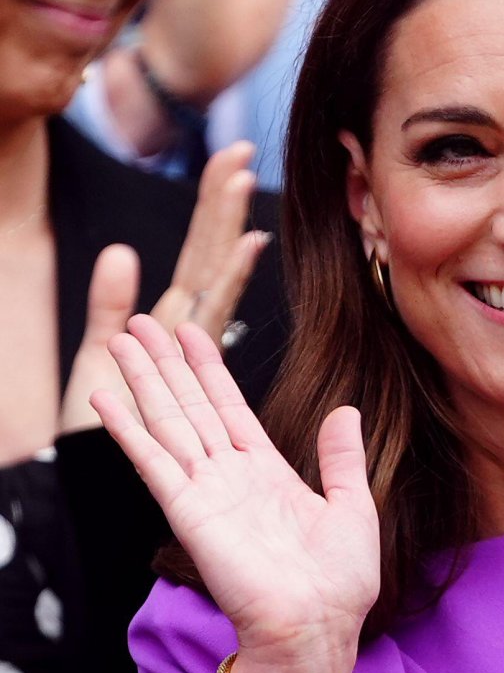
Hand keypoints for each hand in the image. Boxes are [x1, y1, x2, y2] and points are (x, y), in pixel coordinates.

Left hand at [58, 143, 265, 435]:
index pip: (204, 273)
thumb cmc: (103, 439)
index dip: (219, 222)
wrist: (91, 515)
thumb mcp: (97, 365)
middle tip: (241, 158)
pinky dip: (191, 347)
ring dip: (223, 274)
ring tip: (243, 223)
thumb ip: (108, 310)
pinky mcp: (179, 461)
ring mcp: (189, 407)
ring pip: (206, 323)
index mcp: (180, 350)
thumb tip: (123, 250)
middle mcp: (190, 370)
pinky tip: (188, 315)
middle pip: (211, 279)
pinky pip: (187, 384)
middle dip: (224, 219)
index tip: (236, 172)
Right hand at [91, 316, 379, 660]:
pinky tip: (107, 398)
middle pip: (190, 407)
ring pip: (168, 423)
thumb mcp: (353, 507)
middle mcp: (232, 478)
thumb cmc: (339, 584)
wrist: (318, 628)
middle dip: (167, 364)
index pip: (231, 409)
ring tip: (121, 340)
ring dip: (144, 381)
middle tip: (142, 321)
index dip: (210, 370)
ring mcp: (207, 493)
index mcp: (269, 474)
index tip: (193, 333)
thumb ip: (342, 458)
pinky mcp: (189, 512)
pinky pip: (152, 462)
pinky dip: (129, 429)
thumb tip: (347, 411)